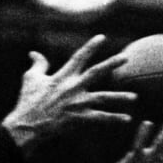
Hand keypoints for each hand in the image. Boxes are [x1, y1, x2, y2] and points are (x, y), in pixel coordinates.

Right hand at [2, 35, 135, 155]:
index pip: (79, 57)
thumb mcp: (30, 79)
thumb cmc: (28, 101)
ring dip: (120, 97)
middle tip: (126, 57)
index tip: (102, 38)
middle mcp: (72, 87)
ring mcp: (77, 103)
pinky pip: (100, 118)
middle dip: (111, 64)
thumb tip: (34, 53)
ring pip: (103, 98)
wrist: (27, 125)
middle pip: (96, 72)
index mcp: (62, 76)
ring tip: (135, 97)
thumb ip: (38, 64)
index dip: (90, 47)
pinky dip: (114, 119)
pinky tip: (127, 119)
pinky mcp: (79, 118)